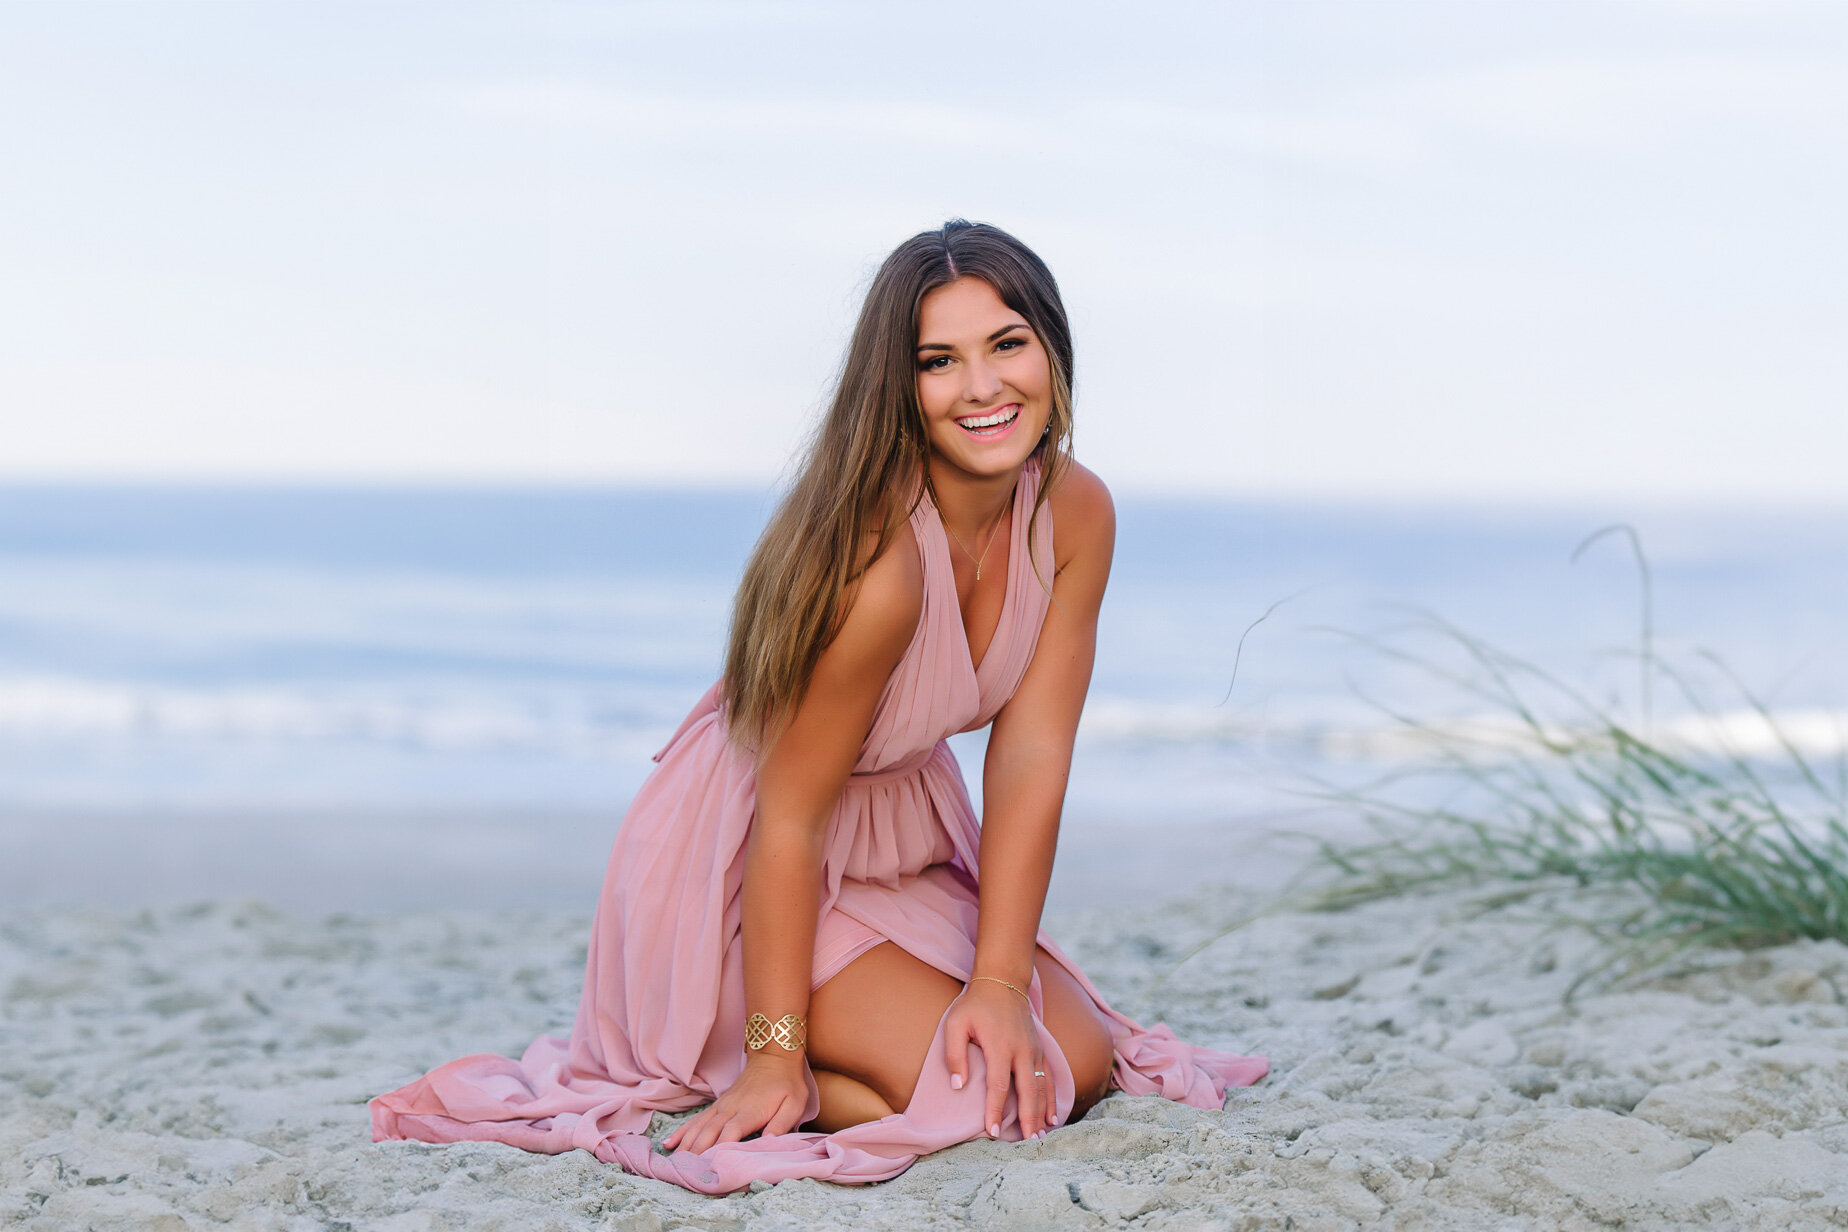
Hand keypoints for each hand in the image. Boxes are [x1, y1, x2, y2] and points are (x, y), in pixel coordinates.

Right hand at [662, 1053, 808, 1154]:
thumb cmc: (787, 1083)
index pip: (729, 1133)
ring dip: (686, 1145)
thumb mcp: (794, 1104)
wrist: (774, 1057)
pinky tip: (669, 1143)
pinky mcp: (718, 1104)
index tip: (709, 1168)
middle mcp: (730, 1109)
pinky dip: (682, 1131)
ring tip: (675, 1164)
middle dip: (697, 1154)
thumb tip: (767, 1143)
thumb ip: (781, 1125)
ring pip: (698, 1127)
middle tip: (686, 1174)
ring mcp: (722, 1106)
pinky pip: (696, 1119)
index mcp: (749, 1112)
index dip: (719, 1150)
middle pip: (709, 1133)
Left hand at [944, 978, 1051, 1139]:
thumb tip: (957, 1085)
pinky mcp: (1040, 1050)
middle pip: (1027, 1091)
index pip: (998, 1086)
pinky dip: (1052, 1099)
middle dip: (1027, 1119)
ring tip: (1040, 1137)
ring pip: (1041, 1087)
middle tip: (1027, 1144)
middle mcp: (1022, 1051)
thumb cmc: (975, 1005)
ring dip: (1042, 1113)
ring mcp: (1034, 1051)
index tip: (992, 1132)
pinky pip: (1049, 1078)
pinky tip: (1052, 1117)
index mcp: (999, 1046)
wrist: (1003, 982)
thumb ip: (954, 1055)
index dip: (996, 1110)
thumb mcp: (956, 1024)